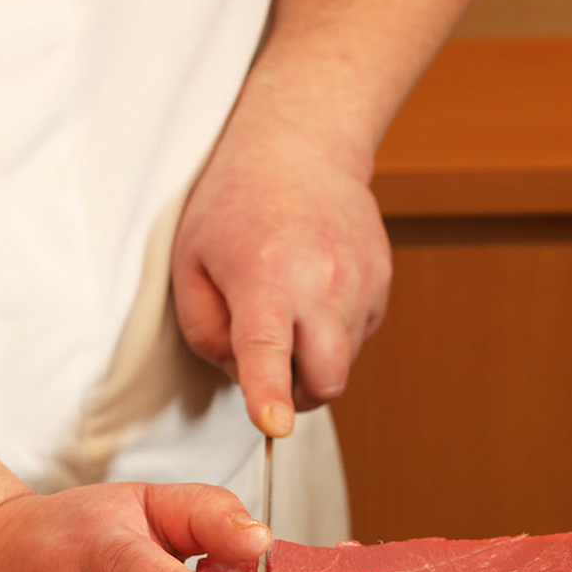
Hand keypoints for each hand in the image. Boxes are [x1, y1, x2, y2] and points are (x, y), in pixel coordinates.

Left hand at [172, 123, 392, 437]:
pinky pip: (356, 338)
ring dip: (311, 360)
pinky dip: (331, 334)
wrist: (301, 147)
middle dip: (297, 393)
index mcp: (265, 278)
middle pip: (325, 381)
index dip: (270, 393)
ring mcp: (361, 284)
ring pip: (342, 365)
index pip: (268, 349)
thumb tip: (240, 374)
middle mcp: (322, 283)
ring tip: (286, 310)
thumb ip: (204, 330)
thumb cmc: (234, 206)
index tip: (275, 424)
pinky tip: (311, 294)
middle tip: (268, 364)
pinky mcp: (382, 285)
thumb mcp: (189, 264)